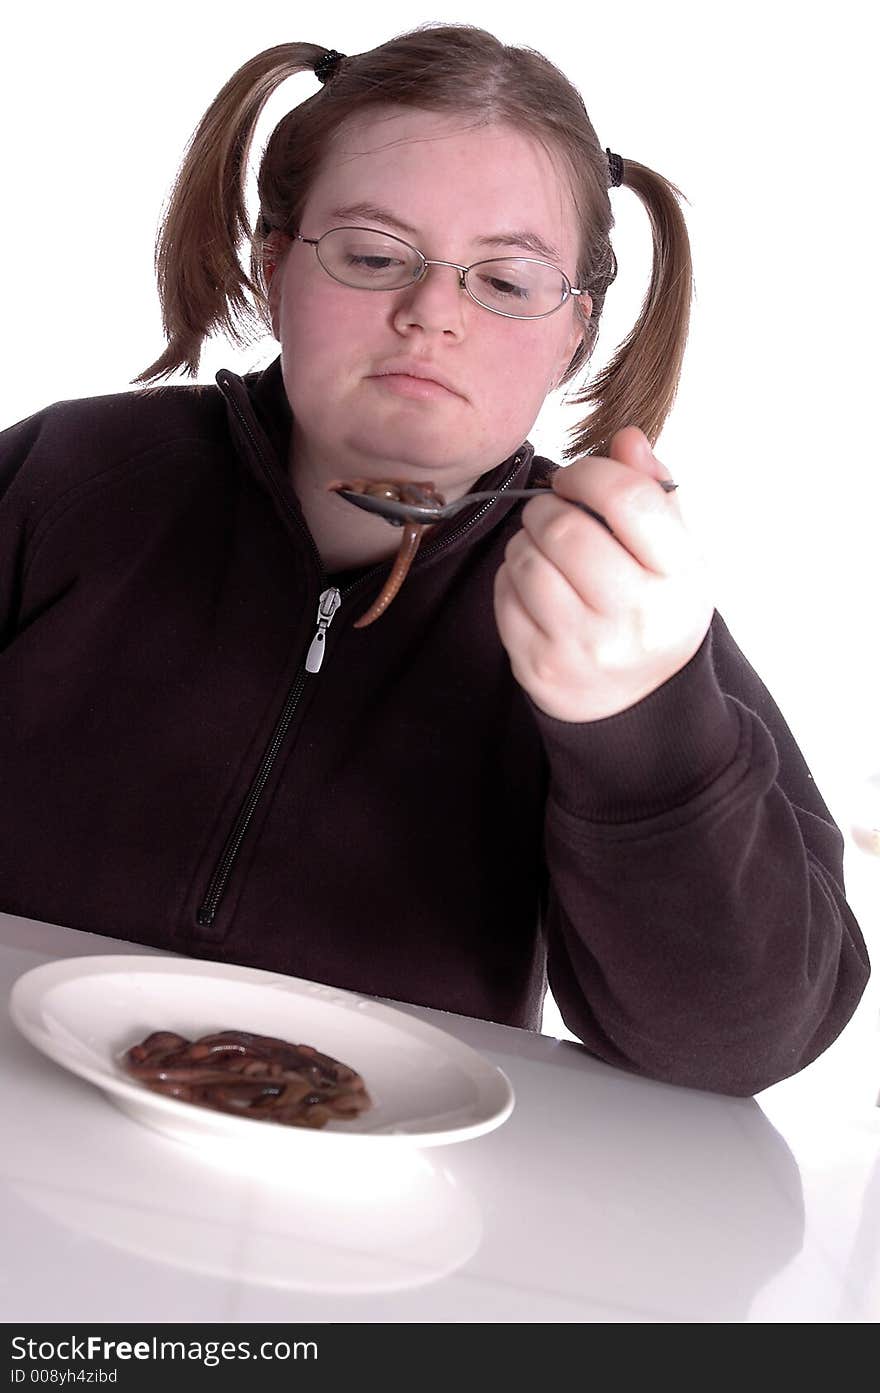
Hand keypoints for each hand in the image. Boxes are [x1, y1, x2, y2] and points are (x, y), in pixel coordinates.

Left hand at [493, 427, 713, 721]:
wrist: (640, 704)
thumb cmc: (654, 611)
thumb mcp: (678, 556)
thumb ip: (656, 492)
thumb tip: (625, 438)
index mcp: (679, 580)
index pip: (630, 499)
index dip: (590, 473)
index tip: (574, 478)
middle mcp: (634, 617)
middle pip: (567, 529)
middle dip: (548, 507)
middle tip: (551, 511)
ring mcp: (584, 647)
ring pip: (527, 561)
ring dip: (525, 540)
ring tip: (542, 548)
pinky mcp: (540, 666)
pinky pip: (504, 596)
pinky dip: (511, 577)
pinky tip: (533, 584)